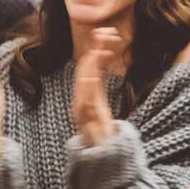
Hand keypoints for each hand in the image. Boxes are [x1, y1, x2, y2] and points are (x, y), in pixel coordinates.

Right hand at [72, 27, 123, 147]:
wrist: (101, 157)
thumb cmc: (102, 131)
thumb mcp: (102, 104)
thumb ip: (99, 85)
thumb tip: (104, 64)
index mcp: (87, 93)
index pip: (91, 66)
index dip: (97, 48)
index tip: (107, 32)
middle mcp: (82, 98)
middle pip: (86, 69)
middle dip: (95, 49)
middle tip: (107, 32)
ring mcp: (83, 108)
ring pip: (84, 82)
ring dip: (93, 63)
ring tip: (102, 47)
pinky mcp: (87, 119)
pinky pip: (85, 100)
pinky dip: (87, 86)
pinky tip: (92, 72)